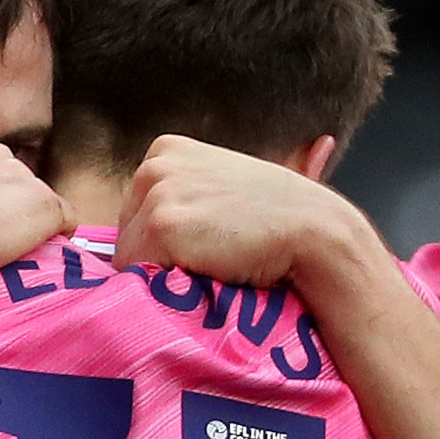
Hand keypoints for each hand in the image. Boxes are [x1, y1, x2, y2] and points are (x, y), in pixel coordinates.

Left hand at [114, 134, 370, 293]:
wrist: (313, 232)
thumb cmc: (278, 218)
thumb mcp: (224, 185)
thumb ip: (188, 193)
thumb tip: (166, 217)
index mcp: (166, 150)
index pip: (134, 213)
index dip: (166, 240)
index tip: (207, 242)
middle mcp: (155, 165)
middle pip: (126, 234)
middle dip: (158, 256)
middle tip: (211, 258)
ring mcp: (157, 194)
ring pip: (129, 260)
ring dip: (163, 275)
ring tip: (210, 267)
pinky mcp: (161, 227)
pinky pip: (138, 277)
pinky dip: (167, 288)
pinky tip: (207, 275)